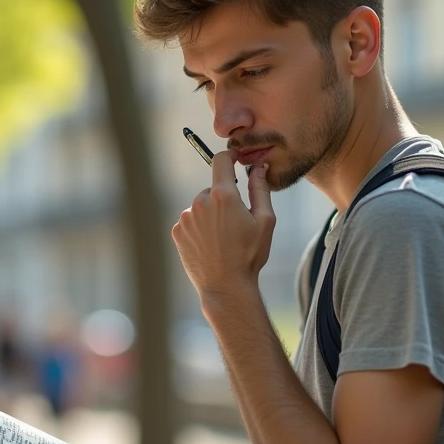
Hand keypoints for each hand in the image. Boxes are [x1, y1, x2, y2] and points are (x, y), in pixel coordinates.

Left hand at [171, 151, 275, 298]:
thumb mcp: (264, 221)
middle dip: (223, 200)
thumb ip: (260, 189)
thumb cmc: (249, 255)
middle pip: (213, 189)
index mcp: (223, 196)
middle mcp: (200, 202)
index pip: (221, 161)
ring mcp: (186, 217)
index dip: (229, 156)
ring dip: (210, 215)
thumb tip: (259, 168)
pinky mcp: (178, 231)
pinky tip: (210, 245)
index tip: (235, 159)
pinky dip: (200, 228)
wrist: (226, 286)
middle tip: (235, 224)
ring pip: (201, 206)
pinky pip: (191, 221)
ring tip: (222, 239)